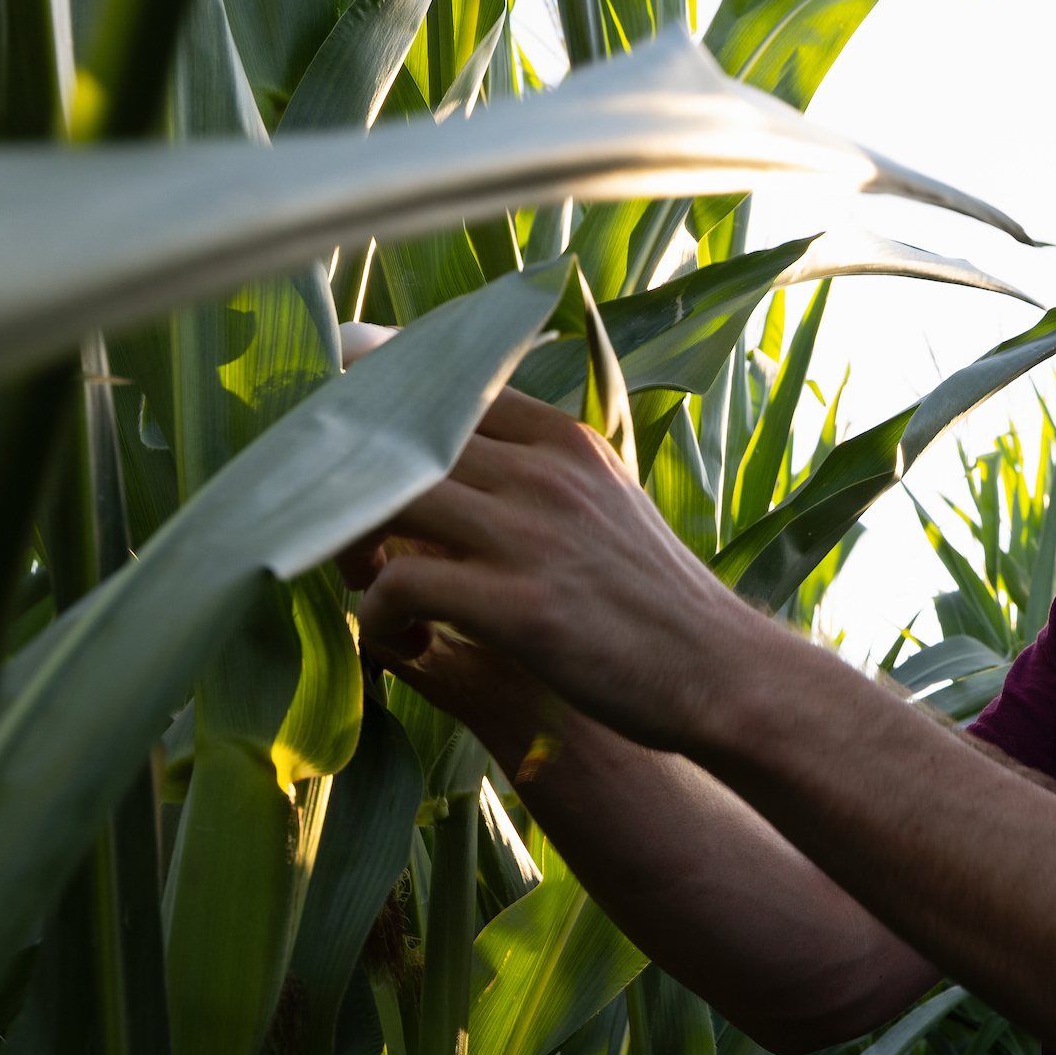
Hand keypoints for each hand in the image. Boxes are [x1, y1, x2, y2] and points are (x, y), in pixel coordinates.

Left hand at [350, 379, 760, 753]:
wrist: (721, 671)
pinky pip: (400, 585)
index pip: (443, 383)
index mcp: (564, 441)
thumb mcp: (609, 503)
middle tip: (335, 527)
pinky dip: (376, 614)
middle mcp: (544, 473)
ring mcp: (532, 536)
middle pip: (395, 438)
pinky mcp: (519, 606)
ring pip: (383, 500)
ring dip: (348, 544)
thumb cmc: (655, 600)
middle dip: (341, 477)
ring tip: (366, 582)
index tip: (334, 425)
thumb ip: (541, 472)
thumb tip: (448, 459)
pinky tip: (398, 636)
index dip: (372, 397)